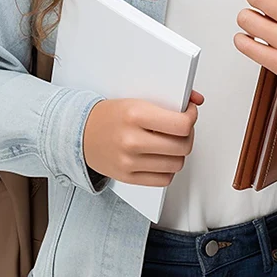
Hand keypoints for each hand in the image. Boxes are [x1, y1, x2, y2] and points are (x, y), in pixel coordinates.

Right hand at [83, 89, 204, 186]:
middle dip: (188, 135)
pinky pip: (164, 179)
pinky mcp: (127, 178)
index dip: (191, 118)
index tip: (189, 113)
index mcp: (135, 114)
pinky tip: (162, 157)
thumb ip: (169, 98)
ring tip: (171, 143)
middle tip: (182, 128)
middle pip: (182, 146)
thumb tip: (197, 99)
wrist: (80, 133)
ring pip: (176, 164)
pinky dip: (168, 168)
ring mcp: (129, 162)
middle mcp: (132, 140)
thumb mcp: (137, 98)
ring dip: (179, 153)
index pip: (181, 124)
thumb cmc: (110, 115)